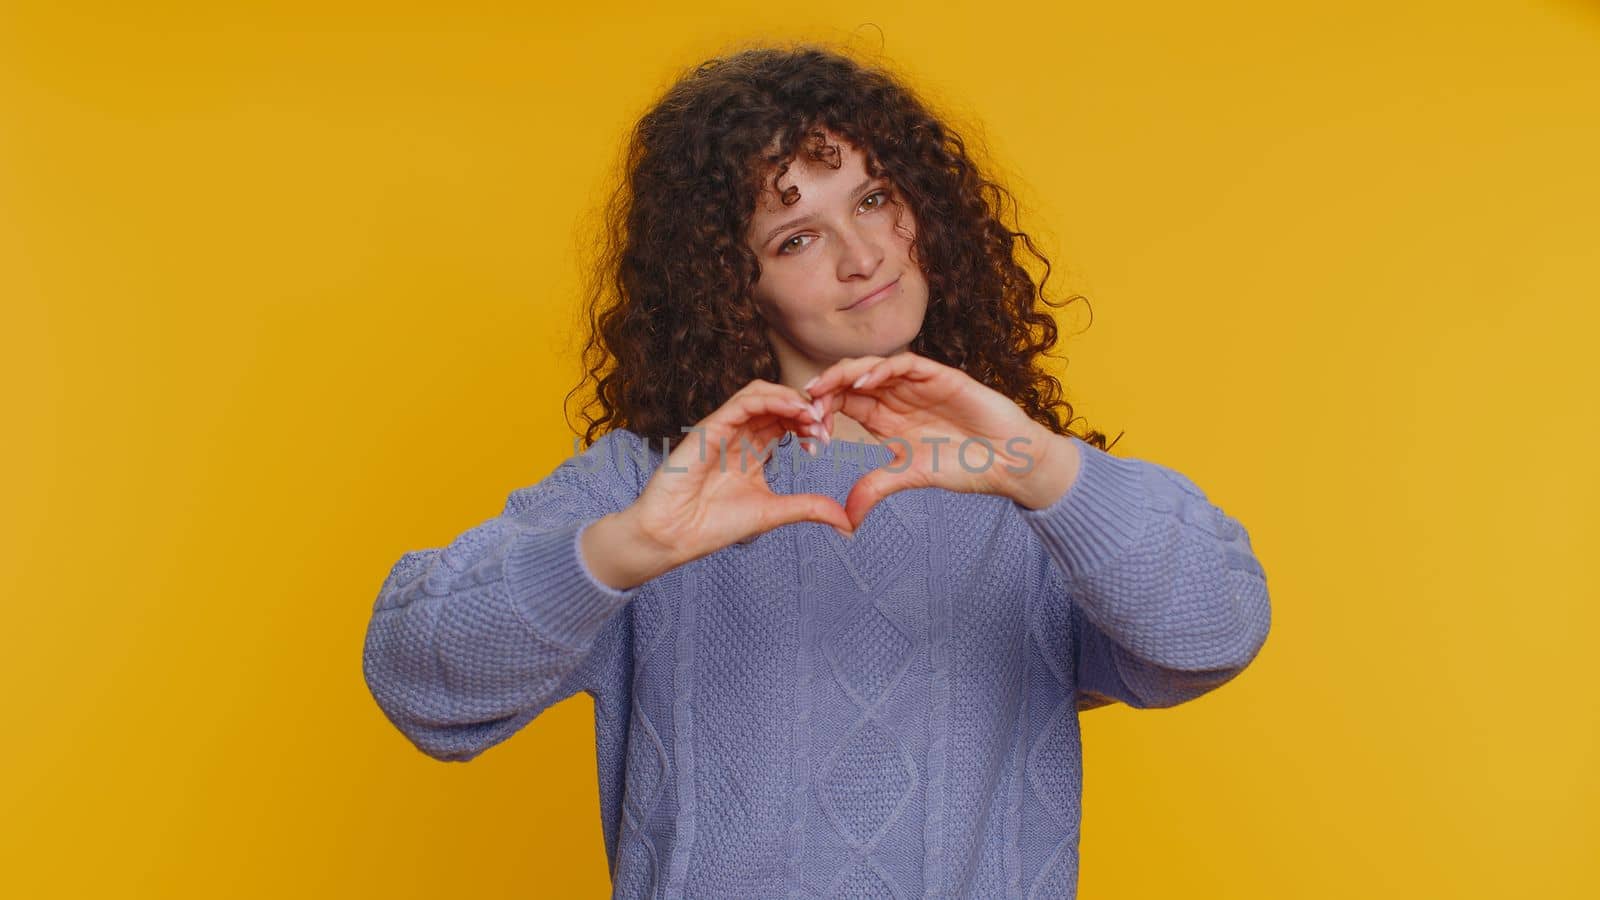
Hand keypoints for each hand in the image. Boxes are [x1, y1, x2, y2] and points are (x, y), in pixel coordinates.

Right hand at [625, 379, 855, 566]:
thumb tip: (846, 521)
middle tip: (825, 426)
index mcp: (751, 450)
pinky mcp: (710, 427)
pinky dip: (772, 400)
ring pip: (761, 393)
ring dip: (791, 400)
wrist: (673, 536)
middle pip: (777, 403)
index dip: (809, 424)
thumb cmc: (713, 525)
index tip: (827, 440)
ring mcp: (723, 427)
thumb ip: (808, 508)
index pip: (785, 422)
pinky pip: (743, 401)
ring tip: (813, 417)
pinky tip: (794, 412)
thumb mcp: (773, 512)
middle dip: (805, 409)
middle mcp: (737, 434)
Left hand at [803, 351, 1077, 527]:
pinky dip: (882, 368)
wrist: (1009, 461)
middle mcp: (897, 396)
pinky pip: (905, 364)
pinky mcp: (940, 376)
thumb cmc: (965, 467)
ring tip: (824, 387)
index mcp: (886, 418)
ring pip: (873, 366)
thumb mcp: (911, 477)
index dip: (822, 409)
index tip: (804, 426)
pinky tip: (863, 382)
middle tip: (803, 401)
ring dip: (846, 374)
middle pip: (852, 380)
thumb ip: (877, 487)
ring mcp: (918, 384)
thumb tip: (846, 519)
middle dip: (825, 387)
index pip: (844, 403)